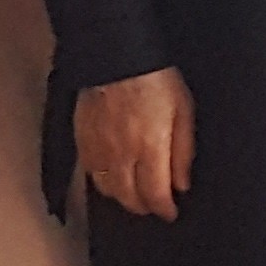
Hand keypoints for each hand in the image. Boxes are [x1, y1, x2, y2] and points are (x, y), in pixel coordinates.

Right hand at [75, 68, 198, 222]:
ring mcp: (98, 148)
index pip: (155, 195)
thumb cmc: (154, 77)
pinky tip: (112, 175)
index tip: (171, 212)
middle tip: (154, 204)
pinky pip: (89, 172)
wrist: (115, 52)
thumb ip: (184, 152)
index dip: (164, 210)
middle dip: (144, 207)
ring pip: (107, 190)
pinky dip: (102, 180)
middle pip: (129, 199)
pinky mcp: (82, 138)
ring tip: (134, 192)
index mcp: (150, 148)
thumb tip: (182, 184)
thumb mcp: (184, 111)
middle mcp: (121, 155)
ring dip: (122, 197)